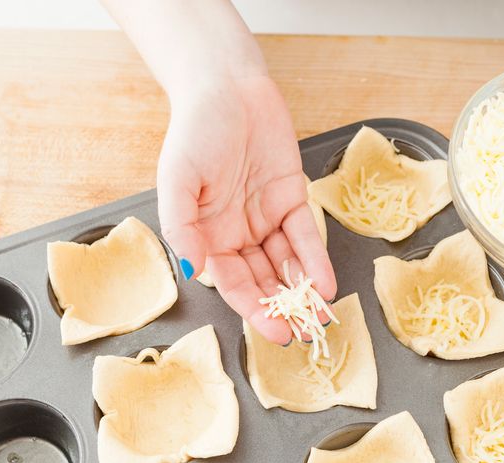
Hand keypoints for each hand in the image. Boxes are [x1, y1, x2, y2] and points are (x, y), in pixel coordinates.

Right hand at [158, 74, 335, 343]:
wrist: (226, 87)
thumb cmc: (194, 131)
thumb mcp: (177, 180)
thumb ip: (182, 227)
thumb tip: (194, 271)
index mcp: (206, 236)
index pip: (233, 284)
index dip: (254, 310)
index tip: (274, 332)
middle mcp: (237, 234)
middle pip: (263, 280)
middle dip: (282, 308)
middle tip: (304, 334)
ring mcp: (266, 218)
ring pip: (287, 264)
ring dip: (302, 291)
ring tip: (320, 316)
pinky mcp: (291, 199)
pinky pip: (305, 236)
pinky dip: (315, 260)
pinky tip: (325, 282)